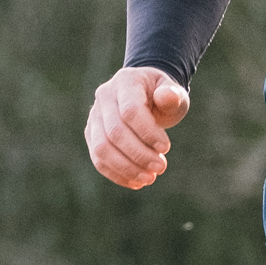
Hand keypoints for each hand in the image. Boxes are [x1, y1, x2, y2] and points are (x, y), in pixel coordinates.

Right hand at [86, 65, 189, 187]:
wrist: (146, 95)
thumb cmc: (162, 95)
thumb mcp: (173, 91)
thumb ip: (172, 95)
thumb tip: (167, 97)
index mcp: (125, 82)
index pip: (130, 111)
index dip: (147, 133)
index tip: (166, 148)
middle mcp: (104, 97)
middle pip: (115, 132)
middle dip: (139, 154)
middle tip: (161, 168)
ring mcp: (94, 116)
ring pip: (102, 148)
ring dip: (126, 168)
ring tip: (149, 178)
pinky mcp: (92, 134)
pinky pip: (98, 159)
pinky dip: (116, 174)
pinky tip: (136, 183)